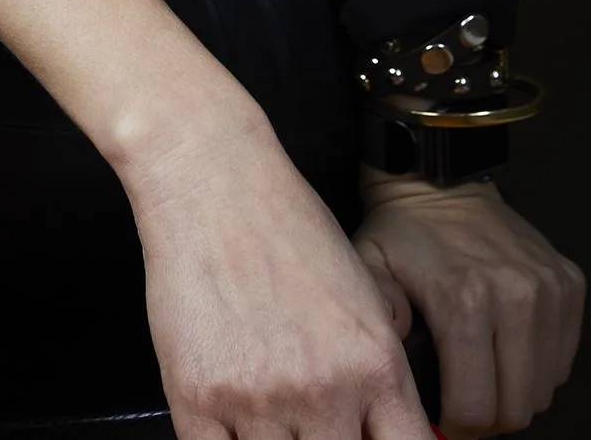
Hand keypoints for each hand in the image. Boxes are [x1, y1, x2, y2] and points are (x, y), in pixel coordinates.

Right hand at [124, 112, 436, 439]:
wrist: (215, 176)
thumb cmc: (287, 223)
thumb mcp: (364, 292)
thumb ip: (378, 371)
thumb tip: (392, 429)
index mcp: (375, 363)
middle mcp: (324, 390)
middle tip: (314, 425)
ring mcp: (259, 399)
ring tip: (270, 410)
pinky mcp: (198, 397)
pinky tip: (233, 423)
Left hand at [353, 174, 584, 435]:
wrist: (440, 180)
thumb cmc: (403, 230)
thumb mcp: (370, 267)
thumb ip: (379, 314)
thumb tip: (393, 361)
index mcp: (465, 298)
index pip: (476, 408)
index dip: (457, 425)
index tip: (447, 418)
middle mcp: (515, 293)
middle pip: (516, 408)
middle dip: (489, 417)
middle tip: (467, 400)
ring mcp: (548, 288)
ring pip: (544, 390)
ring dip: (516, 392)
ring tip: (487, 372)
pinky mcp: (569, 282)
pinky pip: (564, 359)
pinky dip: (540, 366)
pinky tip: (511, 347)